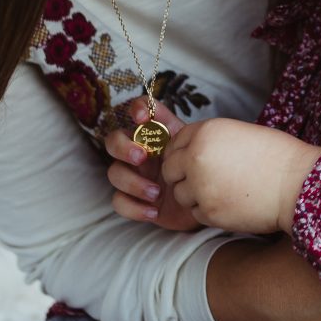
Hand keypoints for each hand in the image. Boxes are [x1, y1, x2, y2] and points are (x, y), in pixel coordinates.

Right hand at [103, 99, 201, 231]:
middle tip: (142, 158)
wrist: (207, 204)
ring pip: (114, 173)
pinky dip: (134, 208)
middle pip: (113, 140)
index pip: (138, 111)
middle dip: (123, 148)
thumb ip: (181, 130)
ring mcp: (134, 175)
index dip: (135, 108)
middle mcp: (140, 151)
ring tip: (157, 193)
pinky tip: (154, 212)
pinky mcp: (133, 200)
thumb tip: (164, 115)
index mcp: (155, 135)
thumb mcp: (195, 149)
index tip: (142, 118)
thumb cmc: (200, 172)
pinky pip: (118, 201)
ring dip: (133, 183)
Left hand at [162, 119, 320, 233]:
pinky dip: (208, 211)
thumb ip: (211, 141)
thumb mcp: (239, 133)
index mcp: (205, 132)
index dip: (182, 151)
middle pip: (169, 169)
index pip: (175, 141)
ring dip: (194, 195)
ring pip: (180, 194)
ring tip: (220, 191)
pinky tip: (229, 204)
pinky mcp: (209, 213)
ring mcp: (200, 187)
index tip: (191, 159)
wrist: (298, 184)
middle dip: (181, 175)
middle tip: (202, 179)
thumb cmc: (277, 155)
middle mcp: (196, 157)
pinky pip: (195, 213)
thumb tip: (189, 151)